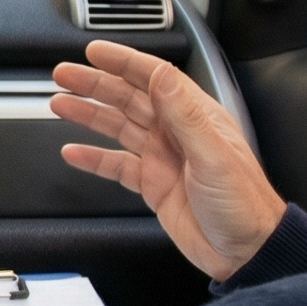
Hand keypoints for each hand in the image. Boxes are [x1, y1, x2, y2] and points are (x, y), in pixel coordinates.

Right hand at [51, 40, 285, 279]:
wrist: (246, 252)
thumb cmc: (244, 204)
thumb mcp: (214, 155)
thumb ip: (184, 114)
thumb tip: (162, 74)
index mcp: (195, 118)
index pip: (154, 78)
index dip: (123, 62)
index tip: (96, 52)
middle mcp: (176, 134)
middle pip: (128, 99)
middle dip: (95, 84)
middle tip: (64, 74)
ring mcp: (163, 158)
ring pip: (118, 127)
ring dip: (89, 115)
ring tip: (60, 104)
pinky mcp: (153, 185)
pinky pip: (116, 166)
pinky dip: (93, 159)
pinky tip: (73, 152)